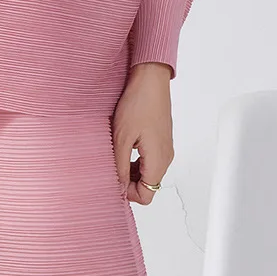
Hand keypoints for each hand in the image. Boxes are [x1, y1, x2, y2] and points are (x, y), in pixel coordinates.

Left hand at [112, 62, 173, 204]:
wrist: (150, 80)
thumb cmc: (139, 104)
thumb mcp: (122, 139)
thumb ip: (120, 168)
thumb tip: (118, 189)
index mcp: (158, 161)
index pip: (147, 195)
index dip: (127, 193)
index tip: (112, 181)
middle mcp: (166, 157)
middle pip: (148, 186)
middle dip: (128, 182)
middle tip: (110, 166)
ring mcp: (165, 149)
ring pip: (148, 173)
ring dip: (130, 171)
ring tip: (115, 154)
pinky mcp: (161, 141)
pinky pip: (149, 160)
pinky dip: (135, 160)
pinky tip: (123, 147)